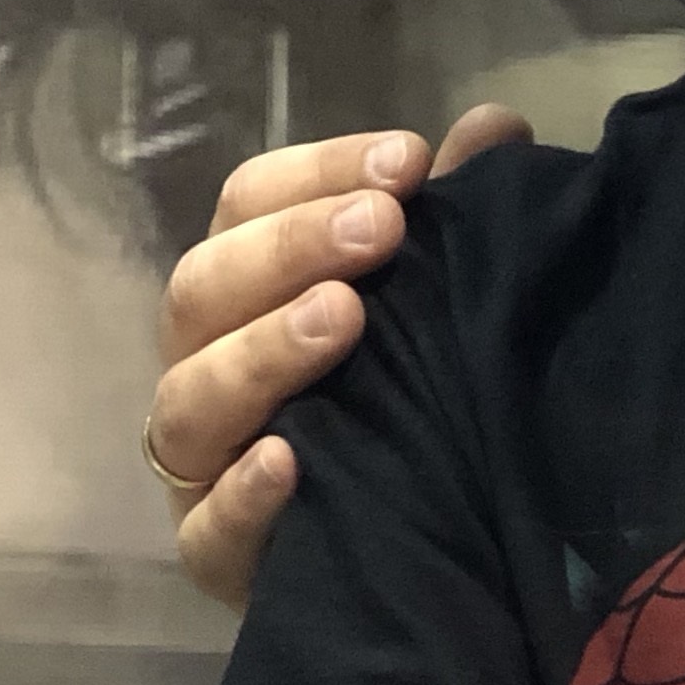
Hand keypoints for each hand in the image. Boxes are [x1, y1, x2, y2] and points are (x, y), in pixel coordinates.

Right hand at [151, 107, 529, 607]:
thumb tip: (494, 127)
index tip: (409, 160)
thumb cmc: (410, 406)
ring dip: (262, 350)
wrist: (427, 557)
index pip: (249, 205)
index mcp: (250, 293)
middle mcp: (207, 367)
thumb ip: (456, 219)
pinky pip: (210, 528)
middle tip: (381, 226)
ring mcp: (201, 467)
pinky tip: (292, 462)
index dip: (317, 173)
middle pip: (204, 289)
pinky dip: (246, 493)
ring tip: (342, 317)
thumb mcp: (439, 308)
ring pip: (190, 398)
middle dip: (289, 246)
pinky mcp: (216, 558)